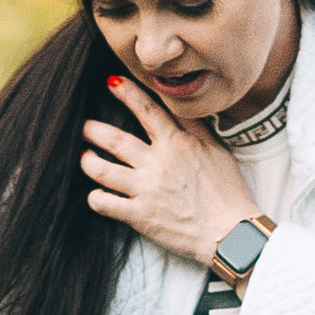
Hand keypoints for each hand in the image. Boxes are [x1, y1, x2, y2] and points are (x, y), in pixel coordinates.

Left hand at [80, 73, 252, 264]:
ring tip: (84, 157)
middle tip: (83, 126)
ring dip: (88, 161)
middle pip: (115, 140)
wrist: (231, 232)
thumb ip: (194, 126)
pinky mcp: (140, 216)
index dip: (126, 93)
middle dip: (92, 129)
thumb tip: (179, 104)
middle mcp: (157, 164)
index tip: (111, 82)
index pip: (146, 110)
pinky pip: (106, 204)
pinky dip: (96, 198)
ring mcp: (146, 190)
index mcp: (176, 144)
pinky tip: (96, 194)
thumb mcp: (217, 150)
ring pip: (102, 171)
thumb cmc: (227, 191)